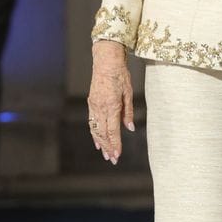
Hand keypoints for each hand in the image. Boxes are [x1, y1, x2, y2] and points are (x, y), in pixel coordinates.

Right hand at [87, 40, 133, 163]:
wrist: (106, 62)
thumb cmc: (120, 75)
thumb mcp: (129, 93)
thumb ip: (128, 112)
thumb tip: (130, 128)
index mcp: (112, 106)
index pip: (113, 130)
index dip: (115, 144)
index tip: (117, 155)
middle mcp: (101, 108)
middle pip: (103, 133)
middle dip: (108, 147)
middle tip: (112, 159)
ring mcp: (94, 106)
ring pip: (96, 129)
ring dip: (100, 142)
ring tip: (105, 153)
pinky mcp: (91, 103)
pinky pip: (92, 122)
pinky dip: (94, 133)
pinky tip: (97, 141)